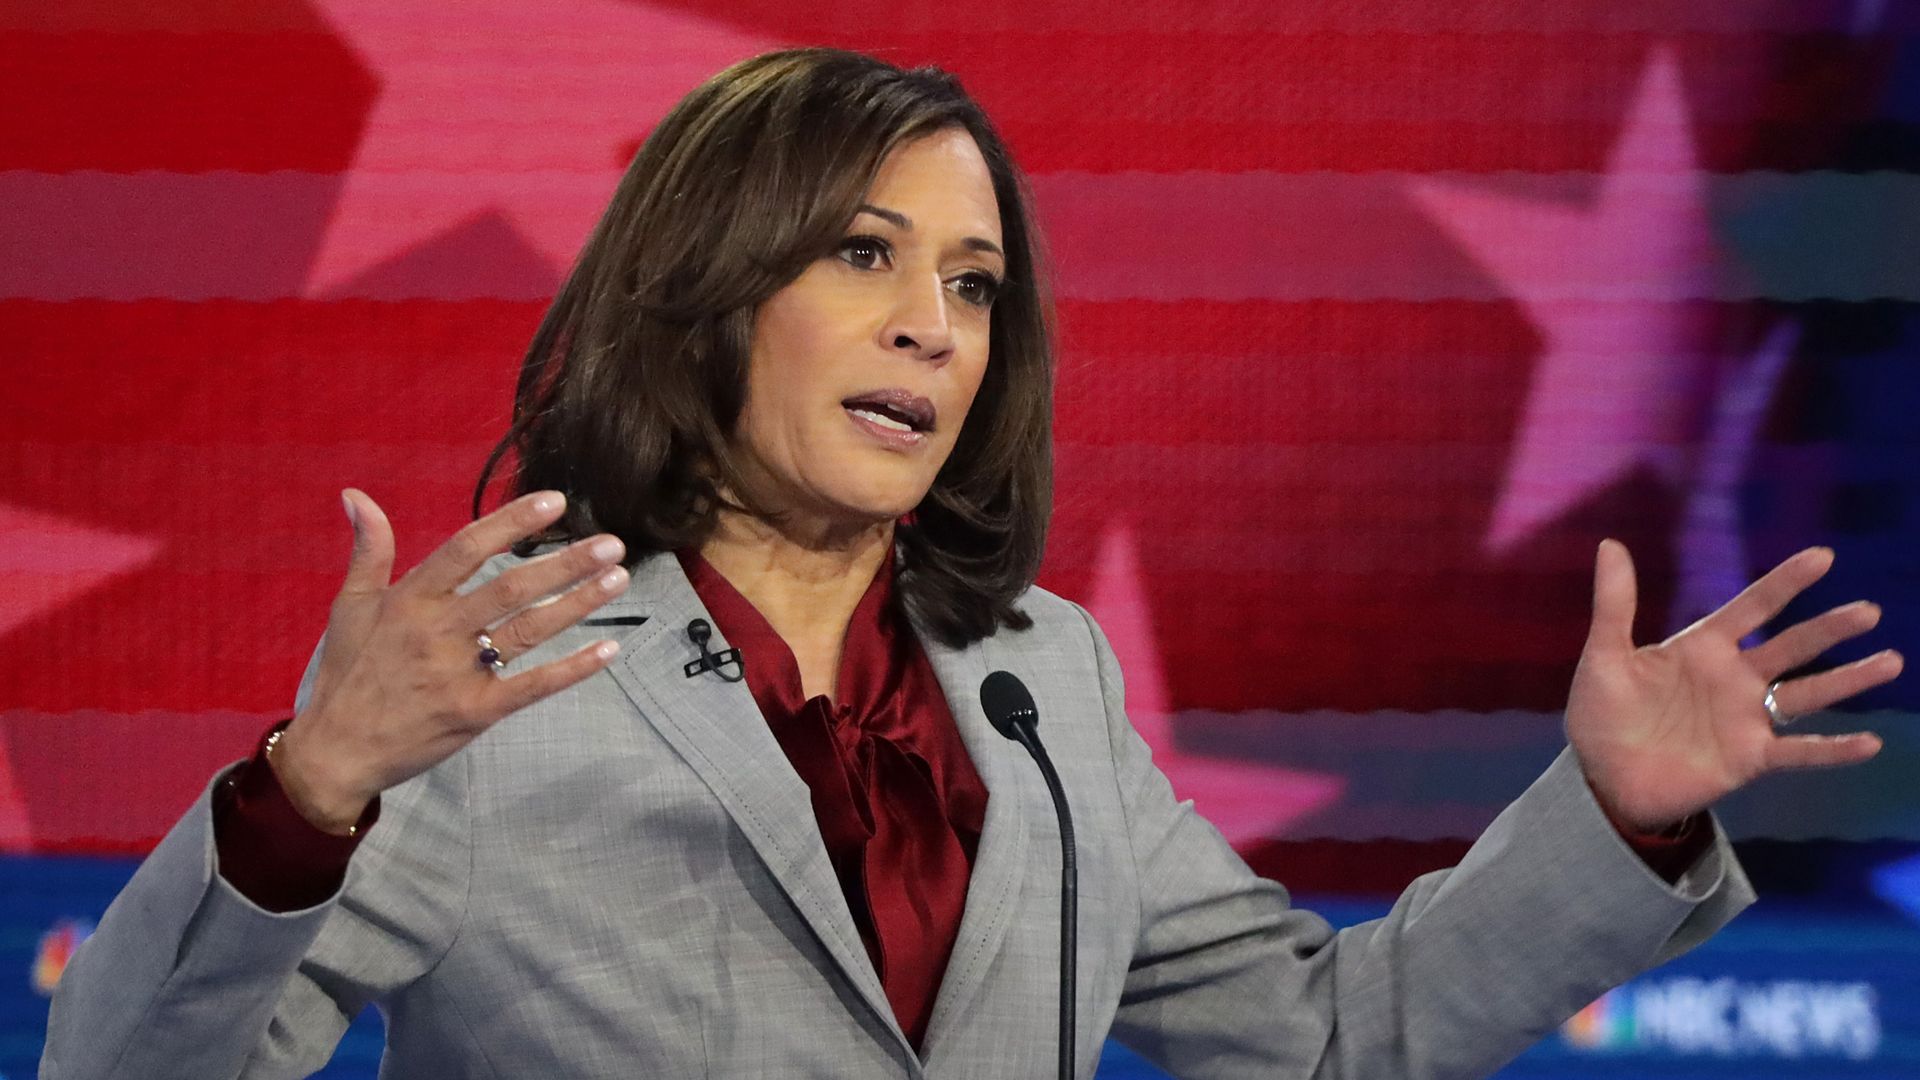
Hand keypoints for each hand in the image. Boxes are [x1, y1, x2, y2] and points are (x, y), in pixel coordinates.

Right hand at [271, 489, 630, 832]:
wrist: (336, 752)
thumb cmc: (346, 674)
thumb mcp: (349, 606)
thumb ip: (368, 550)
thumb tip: (357, 495)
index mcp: (410, 600)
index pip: (468, 548)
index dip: (512, 522)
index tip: (555, 501)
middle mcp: (438, 631)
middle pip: (511, 587)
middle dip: (566, 563)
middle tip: (612, 544)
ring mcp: (459, 673)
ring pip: (529, 630)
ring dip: (578, 603)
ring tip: (617, 580)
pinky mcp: (475, 712)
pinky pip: (533, 686)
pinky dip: (572, 669)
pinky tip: (607, 650)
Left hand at [1566, 540, 1901, 832]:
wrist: (1602, 779)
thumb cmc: (1603, 715)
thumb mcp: (1605, 655)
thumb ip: (1614, 603)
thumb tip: (1611, 544)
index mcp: (1702, 647)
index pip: (1752, 607)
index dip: (1785, 582)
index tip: (1823, 556)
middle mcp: (1734, 678)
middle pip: (1791, 646)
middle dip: (1829, 628)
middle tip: (1869, 611)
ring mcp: (1746, 719)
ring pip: (1808, 693)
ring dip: (1848, 680)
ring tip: (1890, 661)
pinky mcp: (1749, 758)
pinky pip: (1799, 752)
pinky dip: (1832, 749)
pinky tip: (1870, 744)